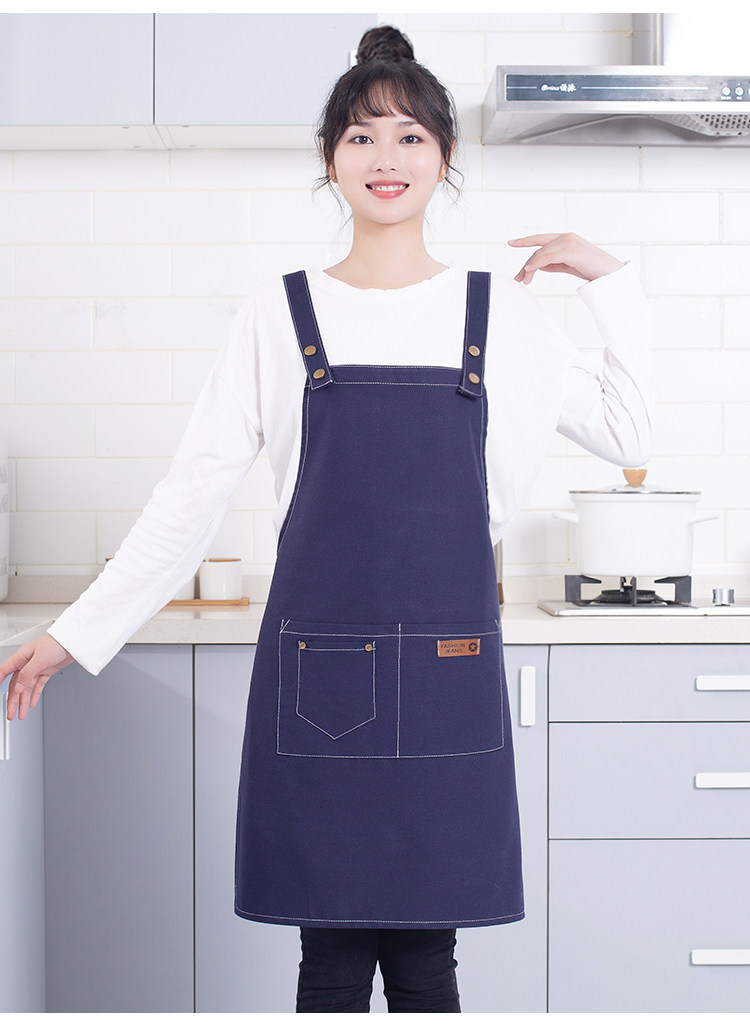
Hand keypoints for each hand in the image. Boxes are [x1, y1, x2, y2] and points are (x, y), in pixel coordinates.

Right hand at [1, 634, 73, 720]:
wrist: (74, 641)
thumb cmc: (56, 643)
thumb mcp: (39, 659)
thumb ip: (27, 674)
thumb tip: (17, 688)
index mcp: (21, 657)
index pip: (4, 671)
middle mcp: (27, 663)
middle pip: (16, 685)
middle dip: (13, 700)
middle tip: (10, 713)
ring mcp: (37, 668)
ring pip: (27, 688)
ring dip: (23, 702)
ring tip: (21, 714)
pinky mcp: (47, 671)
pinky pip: (38, 686)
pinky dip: (34, 695)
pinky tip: (31, 703)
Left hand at [508, 233, 624, 284]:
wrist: (610, 274)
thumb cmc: (592, 270)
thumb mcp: (568, 265)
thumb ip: (554, 262)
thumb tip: (538, 265)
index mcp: (566, 238)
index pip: (541, 238)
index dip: (525, 241)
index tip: (511, 242)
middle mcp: (566, 237)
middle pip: (538, 249)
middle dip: (526, 264)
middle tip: (518, 278)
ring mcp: (568, 242)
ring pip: (541, 254)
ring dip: (529, 268)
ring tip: (524, 280)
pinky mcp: (570, 250)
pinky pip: (547, 257)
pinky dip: (536, 264)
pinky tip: (529, 270)